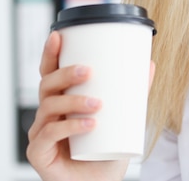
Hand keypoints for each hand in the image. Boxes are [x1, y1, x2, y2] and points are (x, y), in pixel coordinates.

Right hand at [26, 31, 155, 180]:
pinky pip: (48, 134)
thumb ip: (135, 93)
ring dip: (73, 101)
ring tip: (97, 104)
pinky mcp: (38, 153)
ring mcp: (40, 133)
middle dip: (65, 74)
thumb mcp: (123, 118)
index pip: (50, 72)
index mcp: (62, 101)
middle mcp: (47, 114)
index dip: (50, 53)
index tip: (58, 35)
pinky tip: (89, 125)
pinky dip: (69, 127)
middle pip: (46, 84)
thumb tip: (150, 64)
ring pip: (48, 107)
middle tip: (89, 71)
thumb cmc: (106, 152)